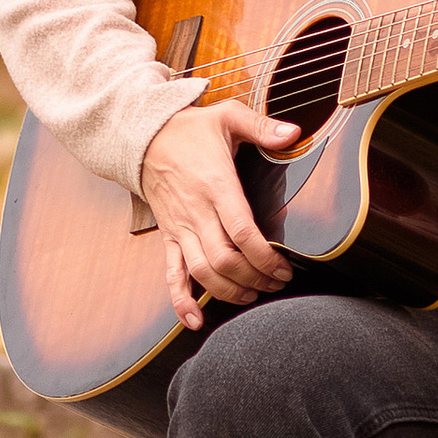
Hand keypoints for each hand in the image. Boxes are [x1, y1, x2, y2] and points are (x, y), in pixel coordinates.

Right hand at [139, 97, 300, 328]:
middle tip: (278, 283)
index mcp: (216, 186)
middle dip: (255, 278)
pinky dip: (181, 300)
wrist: (143, 137)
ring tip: (253, 295)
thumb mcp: (227, 116)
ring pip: (202, 272)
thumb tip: (294, 132)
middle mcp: (196, 212)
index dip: (265, 257)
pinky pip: (171, 274)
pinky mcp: (169, 236)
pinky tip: (195, 321)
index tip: (284, 267)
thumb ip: (262, 126)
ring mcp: (180, 228)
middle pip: (225, 260)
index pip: (242, 232)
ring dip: (228, 291)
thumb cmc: (189, 129)